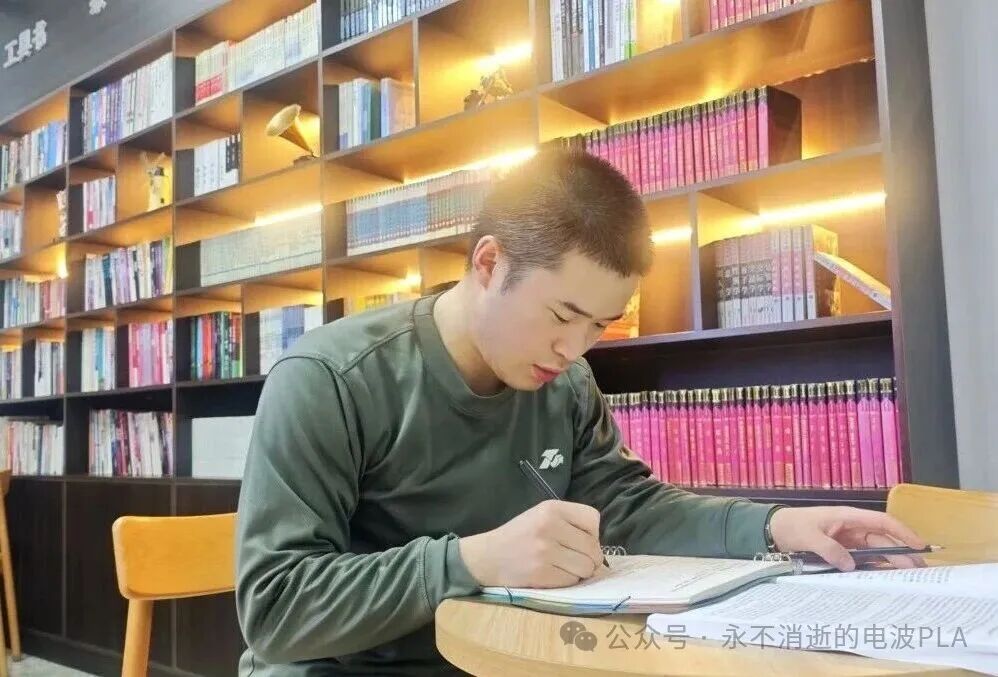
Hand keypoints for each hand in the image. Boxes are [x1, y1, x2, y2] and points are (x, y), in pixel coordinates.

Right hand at [458, 500, 604, 587]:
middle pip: (593, 548)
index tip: (580, 541)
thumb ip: (570, 524)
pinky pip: (572, 581)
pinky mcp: (541, 573)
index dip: (592, 534)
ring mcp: (545, 551)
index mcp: (551, 508)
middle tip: (573, 560)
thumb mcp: (541, 516)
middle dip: (589, 558)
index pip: (593, 519)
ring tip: (562, 567)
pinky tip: (552, 575)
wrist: (487, 557)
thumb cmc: (519, 536)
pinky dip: (567, 581)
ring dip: (579, 572)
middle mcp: (550, 526)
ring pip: (586, 568)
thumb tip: (600, 550)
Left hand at [768, 506, 926, 570]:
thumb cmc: (792, 526)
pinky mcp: (843, 550)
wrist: (774, 529)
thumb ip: (829, 550)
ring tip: (909, 577)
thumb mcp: (809, 537)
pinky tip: (886, 577)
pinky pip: (864, 558)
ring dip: (892, 561)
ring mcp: (849, 539)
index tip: (920, 544)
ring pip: (877, 550)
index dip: (903, 532)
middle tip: (920, 571)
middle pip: (883, 540)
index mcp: (848, 517)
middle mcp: (853, 527)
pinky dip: (876, 566)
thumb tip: (851, 565)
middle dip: (902, 553)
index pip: (882, 522)